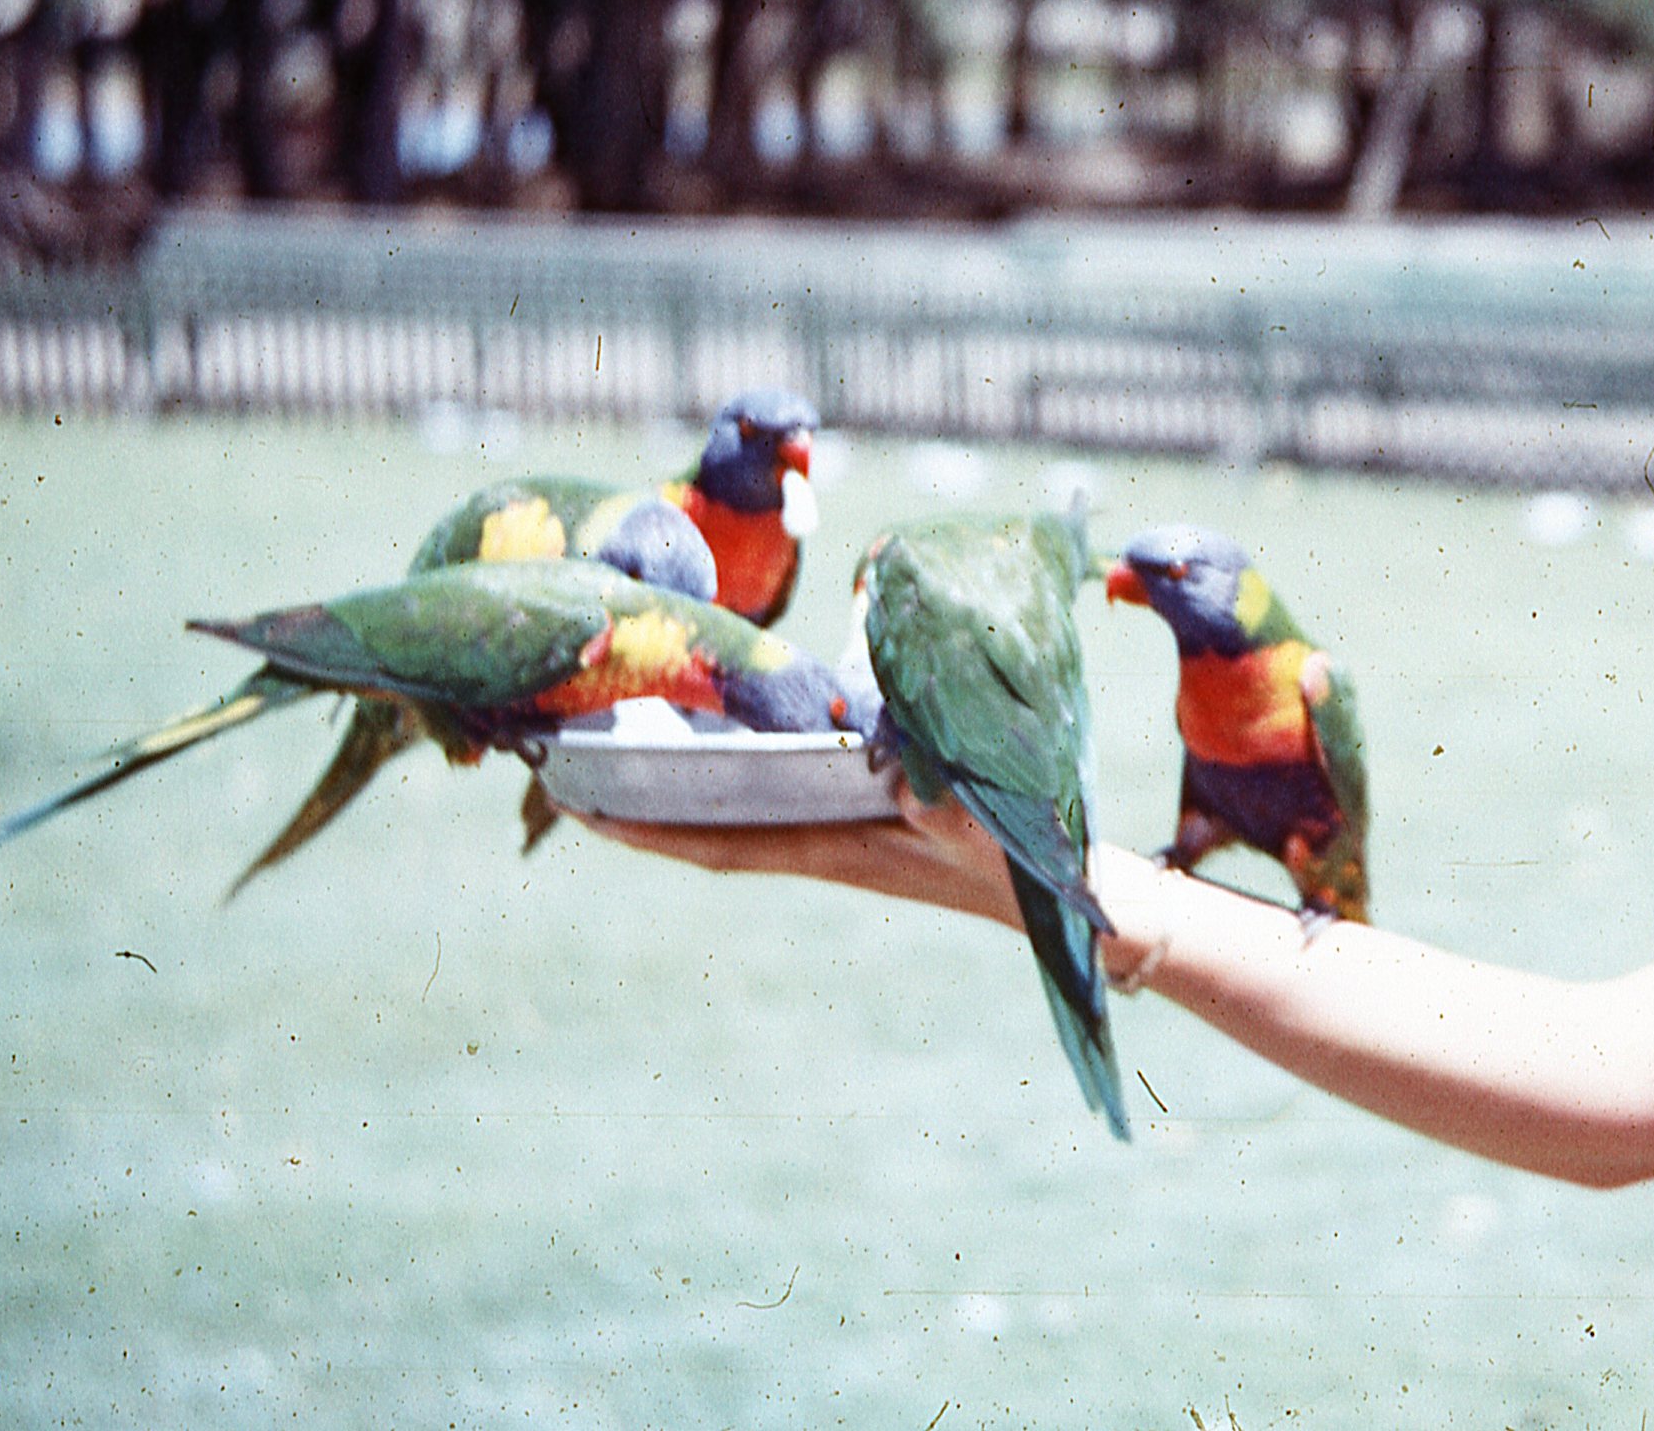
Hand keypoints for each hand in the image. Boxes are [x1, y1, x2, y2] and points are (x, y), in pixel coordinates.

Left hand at [574, 769, 1018, 923]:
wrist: (1081, 909)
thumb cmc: (1031, 866)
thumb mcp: (985, 826)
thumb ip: (941, 794)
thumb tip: (888, 753)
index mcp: (840, 851)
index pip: (717, 845)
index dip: (643, 829)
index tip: (575, 805)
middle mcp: (830, 849)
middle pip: (711, 831)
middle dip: (642, 805)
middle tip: (572, 761)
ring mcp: (850, 841)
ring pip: (744, 818)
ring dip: (687, 792)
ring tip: (632, 745)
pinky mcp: (877, 829)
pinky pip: (787, 805)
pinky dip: (747, 780)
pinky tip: (742, 748)